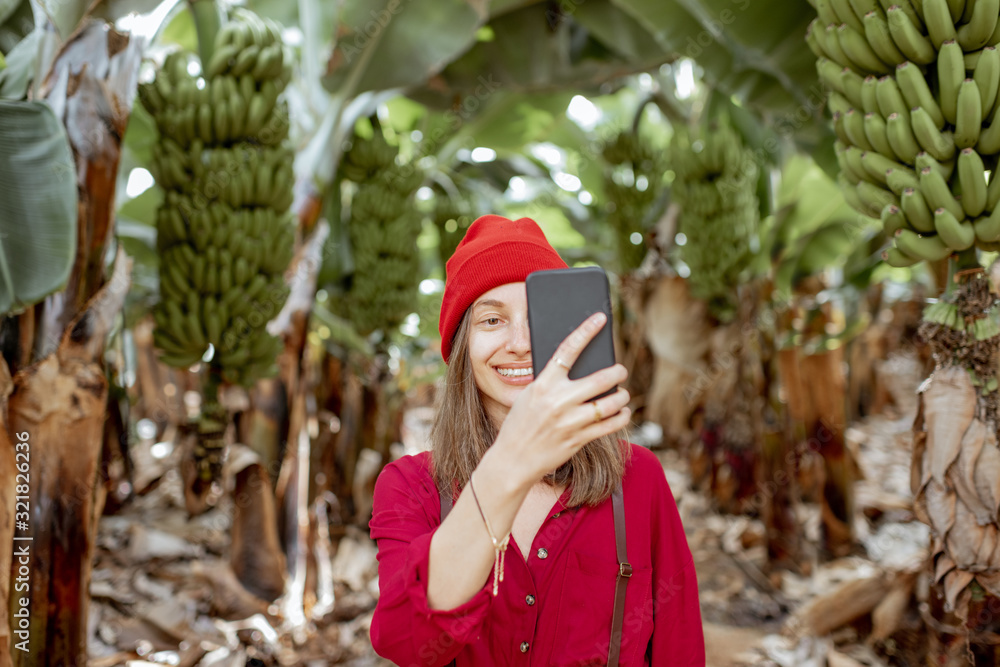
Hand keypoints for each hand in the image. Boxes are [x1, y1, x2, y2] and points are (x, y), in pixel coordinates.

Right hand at [489, 312, 630, 485]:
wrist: (512, 459)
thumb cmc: (520, 423)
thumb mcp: (529, 395)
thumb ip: (551, 382)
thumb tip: (578, 368)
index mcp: (543, 384)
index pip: (568, 349)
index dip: (586, 331)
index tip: (600, 318)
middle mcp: (558, 401)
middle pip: (600, 379)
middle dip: (617, 372)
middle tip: (620, 370)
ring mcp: (570, 421)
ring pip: (611, 403)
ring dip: (622, 396)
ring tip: (622, 394)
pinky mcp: (578, 439)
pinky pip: (610, 425)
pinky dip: (621, 416)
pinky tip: (622, 412)